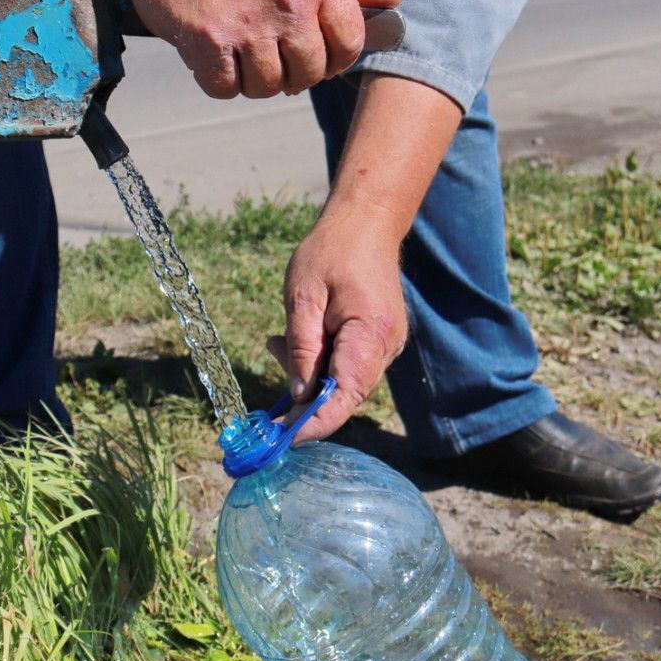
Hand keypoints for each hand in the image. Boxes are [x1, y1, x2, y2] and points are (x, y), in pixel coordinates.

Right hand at [124, 0, 401, 99]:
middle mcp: (285, 2)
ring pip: (268, 86)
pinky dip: (223, 81)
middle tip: (277, 54)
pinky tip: (220, 56)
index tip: (319, 52)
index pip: (349, 43)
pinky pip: (227, 88)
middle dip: (296, 72)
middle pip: (310, 73)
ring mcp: (245, 25)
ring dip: (258, 79)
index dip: (337, 57)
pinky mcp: (207, 42)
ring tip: (246, 54)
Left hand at [266, 212, 406, 442]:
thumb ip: (302, 347)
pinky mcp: (379, 343)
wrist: (366, 224)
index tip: (285, 437)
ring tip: (281, 339)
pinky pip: (347, 366)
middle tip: (274, 354)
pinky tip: (300, 336)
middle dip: (304, 393)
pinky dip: (320, 361)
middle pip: (344, 394)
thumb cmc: (331, 252)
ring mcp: (386, 346)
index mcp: (370, 334)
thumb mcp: (303, 296)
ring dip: (308, 373)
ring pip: (344, 382)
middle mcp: (386, 346)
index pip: (346, 396)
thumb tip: (299, 395)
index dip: (316, 423)